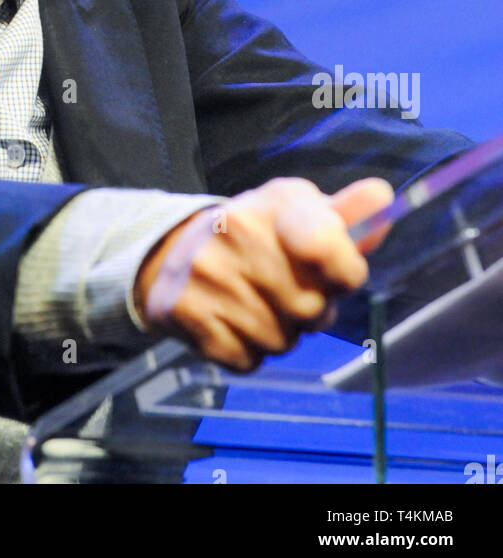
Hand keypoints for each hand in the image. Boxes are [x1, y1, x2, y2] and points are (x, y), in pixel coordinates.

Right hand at [133, 176, 393, 370]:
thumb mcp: (297, 211)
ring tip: (256, 301)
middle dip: (311, 309)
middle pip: (314, 309)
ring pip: (282, 340)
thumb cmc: (255, 233)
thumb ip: (346, 216)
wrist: (173, 251)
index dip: (343, 268)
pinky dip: (248, 349)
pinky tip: (232, 318)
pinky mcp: (188, 315)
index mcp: (274, 204)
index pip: (323, 242)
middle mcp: (237, 233)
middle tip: (287, 287)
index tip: (338, 273)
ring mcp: (210, 276)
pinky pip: (249, 359)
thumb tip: (383, 198)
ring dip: (279, 331)